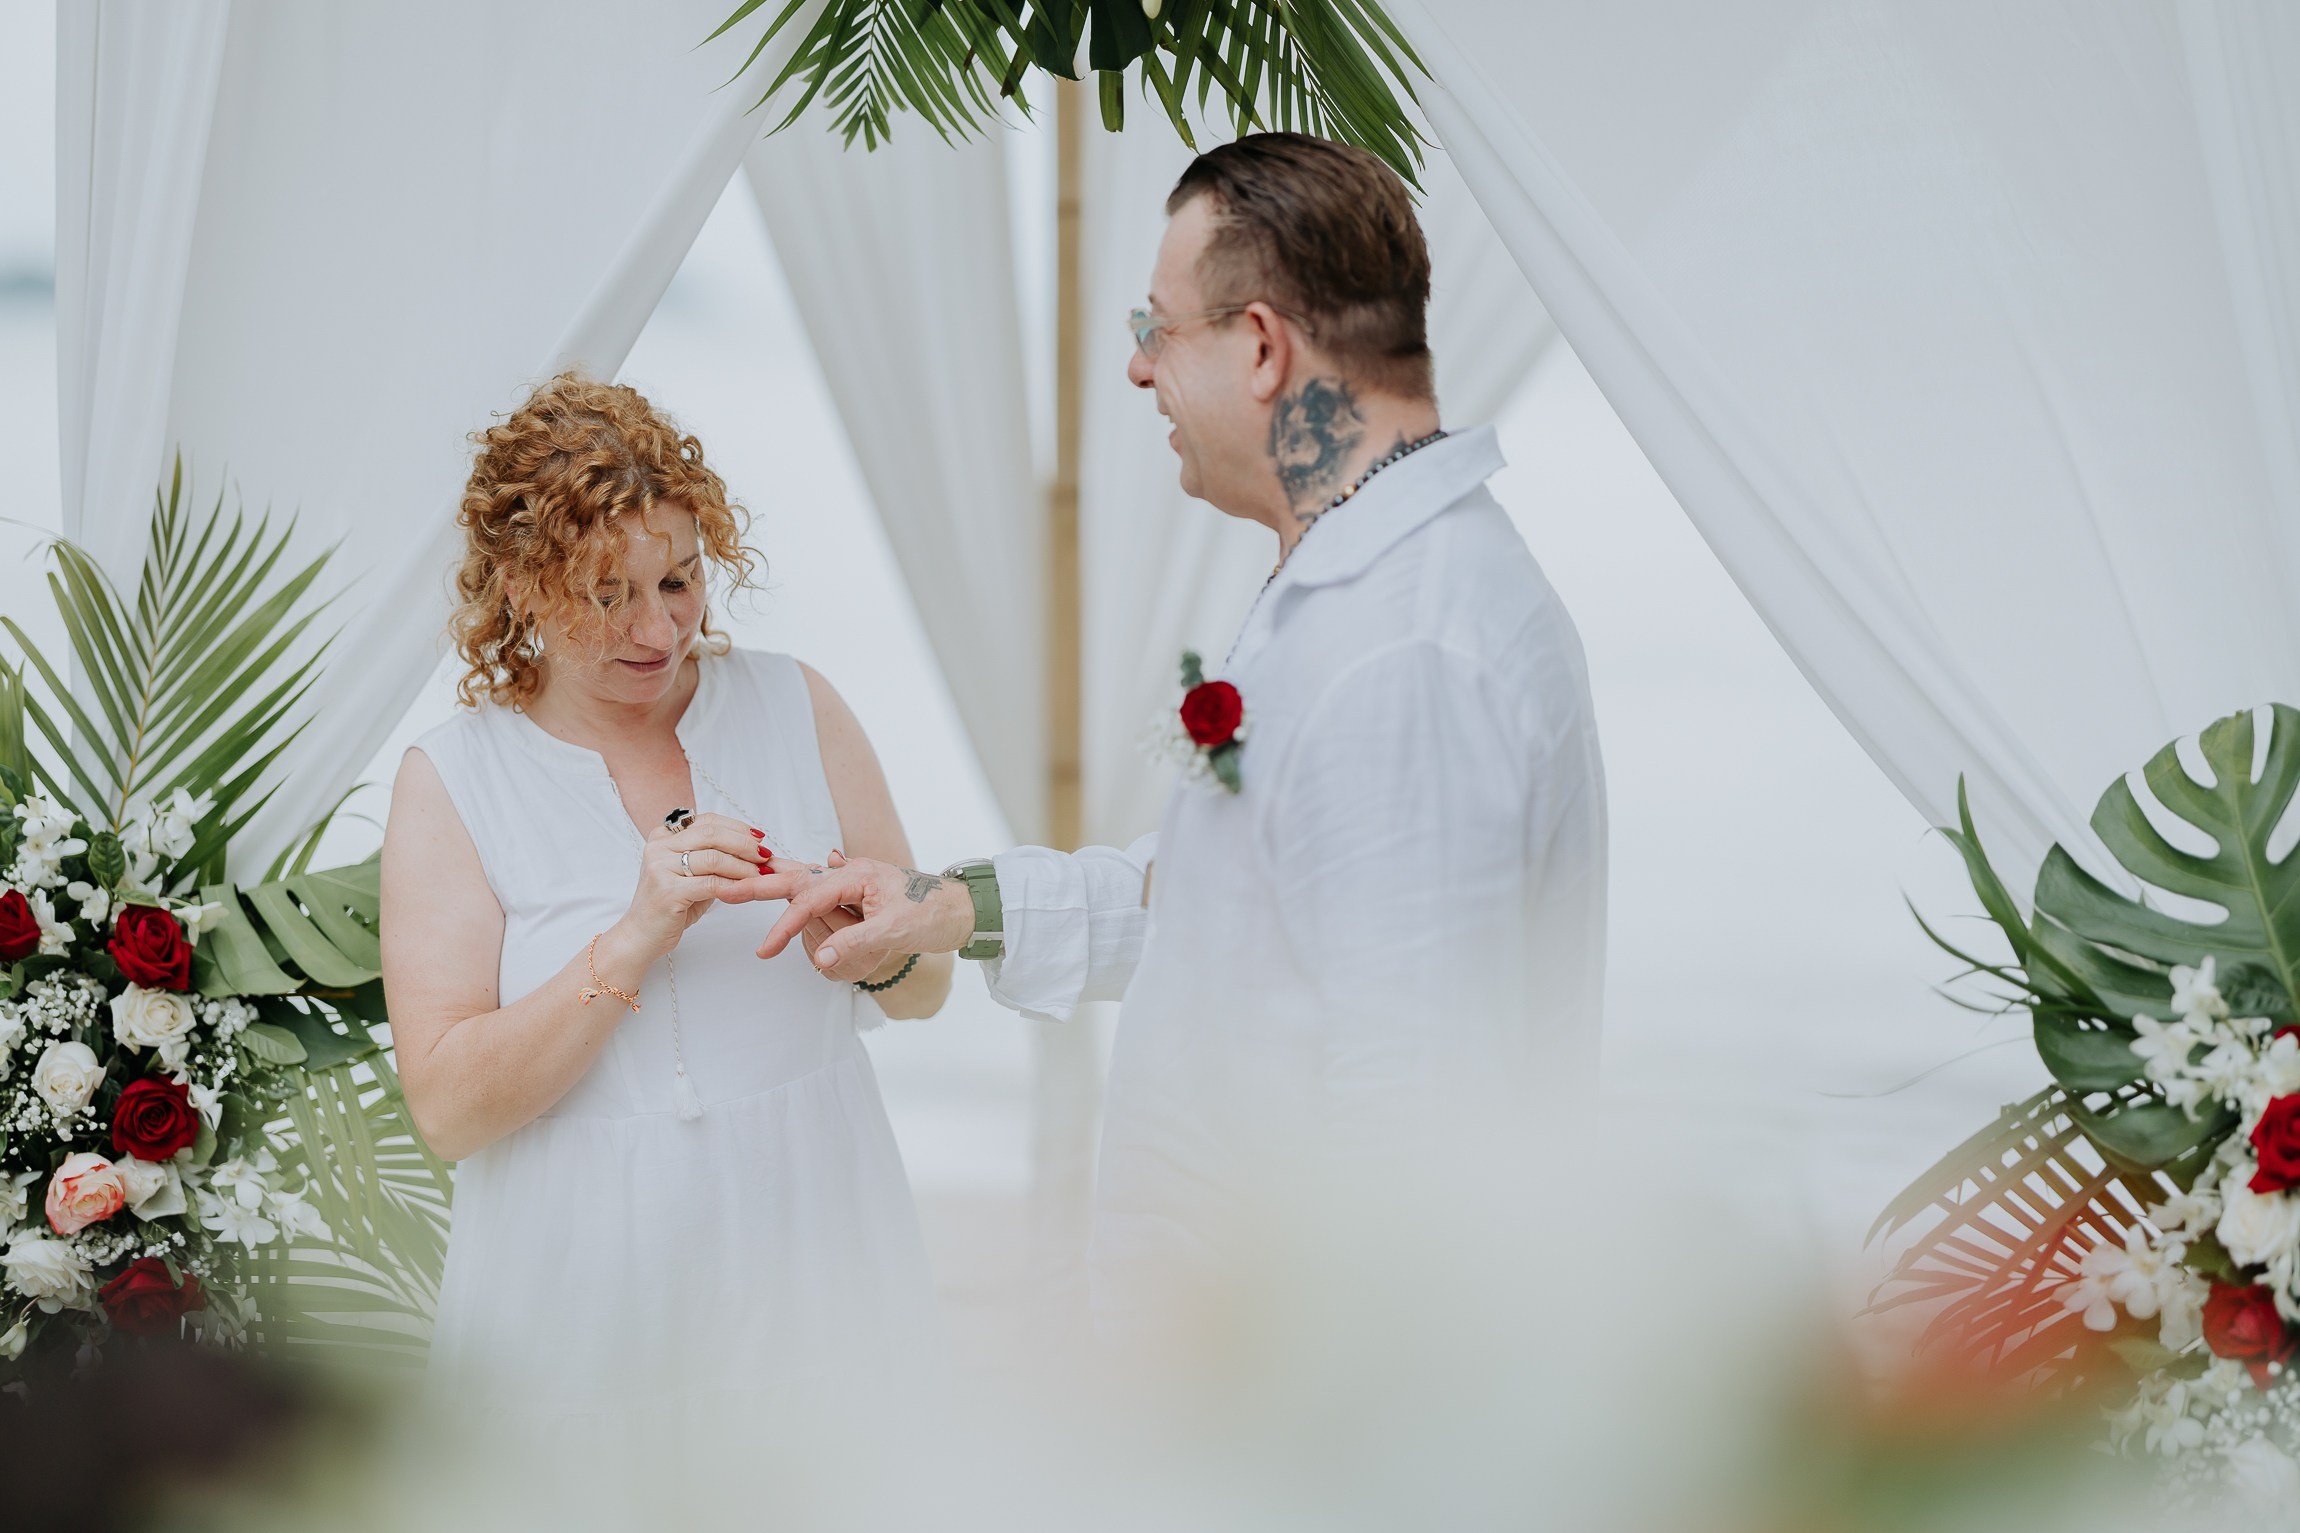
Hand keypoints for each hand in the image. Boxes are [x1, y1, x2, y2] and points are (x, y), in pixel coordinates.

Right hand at [615, 812, 774, 961]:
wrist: (641, 936)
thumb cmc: (670, 905)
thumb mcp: (690, 874)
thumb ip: (713, 857)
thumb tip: (752, 847)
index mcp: (663, 837)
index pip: (707, 821)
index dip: (737, 827)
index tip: (759, 838)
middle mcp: (658, 847)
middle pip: (712, 834)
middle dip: (744, 844)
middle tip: (765, 855)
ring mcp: (660, 868)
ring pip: (714, 857)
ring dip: (743, 866)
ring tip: (761, 874)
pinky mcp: (668, 891)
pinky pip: (711, 883)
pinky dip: (734, 885)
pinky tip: (747, 889)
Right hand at [748, 854, 973, 982]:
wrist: (964, 911)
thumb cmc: (935, 914)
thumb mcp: (895, 930)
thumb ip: (855, 942)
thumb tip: (821, 959)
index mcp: (857, 874)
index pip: (809, 899)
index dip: (784, 926)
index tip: (764, 949)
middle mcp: (851, 874)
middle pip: (797, 882)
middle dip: (761, 887)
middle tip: (725, 891)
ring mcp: (853, 885)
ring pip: (810, 895)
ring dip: (791, 904)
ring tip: (772, 900)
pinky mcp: (858, 898)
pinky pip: (824, 902)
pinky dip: (806, 906)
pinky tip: (793, 893)